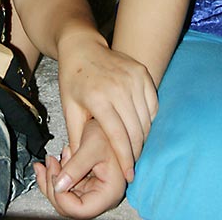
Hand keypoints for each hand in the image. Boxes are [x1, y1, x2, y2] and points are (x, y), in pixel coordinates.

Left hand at [34, 120, 125, 217]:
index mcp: (109, 192)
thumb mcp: (91, 145)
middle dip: (53, 186)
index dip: (62, 197)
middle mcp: (102, 195)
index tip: (54, 175)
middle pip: (70, 206)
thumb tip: (58, 186)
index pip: (81, 210)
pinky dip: (55, 174)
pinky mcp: (85, 181)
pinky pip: (66, 186)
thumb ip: (75, 167)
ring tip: (50, 159)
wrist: (109, 120)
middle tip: (48, 163)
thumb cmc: (108, 130)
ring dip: (52, 179)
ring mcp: (93, 189)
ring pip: (65, 197)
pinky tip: (53, 160)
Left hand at [58, 34, 157, 180]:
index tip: (130, 176)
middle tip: (133, 164)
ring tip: (136, 148)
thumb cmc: (72, 79)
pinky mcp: (141, 72)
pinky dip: (149, 119)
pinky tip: (140, 126)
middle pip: (135, 130)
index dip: (125, 159)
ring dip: (143, 137)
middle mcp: (118, 86)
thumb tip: (79, 164)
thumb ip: (76, 136)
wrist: (81, 46)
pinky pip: (152, 104)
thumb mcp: (68, 107)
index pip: (118, 135)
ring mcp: (132, 77)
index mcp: (97, 97)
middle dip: (136, 152)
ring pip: (146, 119)